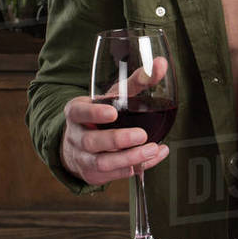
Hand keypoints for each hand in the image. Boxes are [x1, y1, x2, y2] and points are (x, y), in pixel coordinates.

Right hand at [61, 54, 171, 184]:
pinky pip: (115, 175)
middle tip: (141, 135)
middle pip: (92, 142)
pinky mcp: (94, 175)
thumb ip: (138, 80)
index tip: (112, 113)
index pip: (79, 112)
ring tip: (152, 149)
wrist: (79, 144)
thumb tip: (161, 64)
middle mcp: (77, 137)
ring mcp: (84, 159)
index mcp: (76, 112)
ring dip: (129, 158)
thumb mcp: (114, 95)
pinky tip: (155, 156)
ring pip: (102, 164)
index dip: (94, 114)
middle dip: (117, 140)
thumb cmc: (102, 113)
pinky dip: (138, 167)